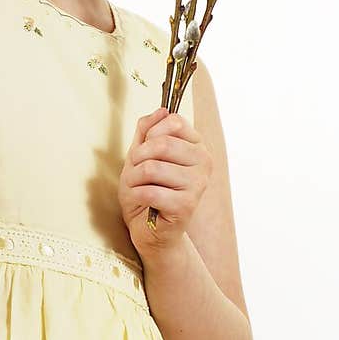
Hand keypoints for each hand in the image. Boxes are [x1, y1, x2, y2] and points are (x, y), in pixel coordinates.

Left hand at [118, 106, 212, 256]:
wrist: (147, 229)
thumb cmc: (145, 190)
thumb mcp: (140, 154)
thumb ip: (147, 130)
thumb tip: (162, 110)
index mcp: (196, 146)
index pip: (174, 122)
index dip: (150, 134)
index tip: (144, 151)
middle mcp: (204, 162)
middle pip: (161, 143)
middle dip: (137, 159)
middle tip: (136, 174)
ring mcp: (198, 184)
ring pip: (152, 168)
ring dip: (134, 179)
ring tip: (138, 189)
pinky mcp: (187, 205)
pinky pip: (150, 191)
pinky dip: (137, 196)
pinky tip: (142, 203)